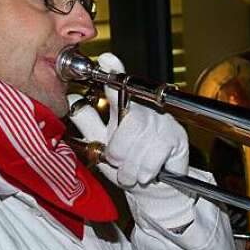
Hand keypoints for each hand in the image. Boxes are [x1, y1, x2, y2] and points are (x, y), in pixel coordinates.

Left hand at [67, 52, 188, 188]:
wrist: (152, 189)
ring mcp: (164, 123)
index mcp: (127, 107)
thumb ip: (88, 121)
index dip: (115, 70)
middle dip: (118, 149)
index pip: (120, 84)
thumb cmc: (127, 165)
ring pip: (139, 142)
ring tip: (130, 172)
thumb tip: (72, 100)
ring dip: (130, 165)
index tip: (107, 59)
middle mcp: (146, 110)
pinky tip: (145, 173)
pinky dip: (144, 170)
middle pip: (128, 122)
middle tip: (117, 160)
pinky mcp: (177, 138)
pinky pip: (154, 155)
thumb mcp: (101, 143)